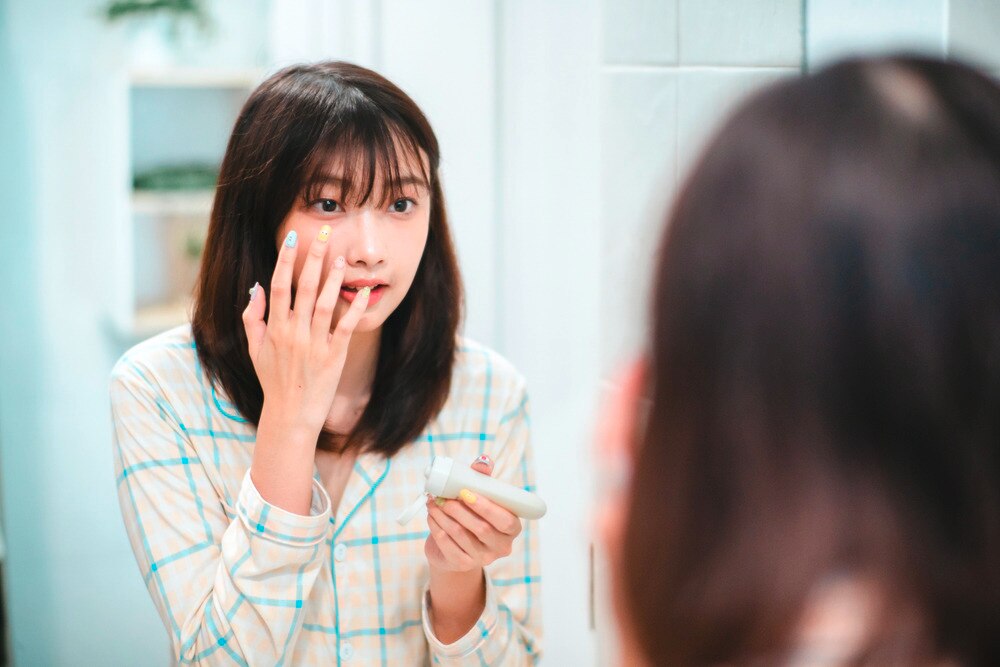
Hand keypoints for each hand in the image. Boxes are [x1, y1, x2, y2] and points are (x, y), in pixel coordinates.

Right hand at [242, 227, 370, 434]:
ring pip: (325, 304)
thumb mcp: (254, 349)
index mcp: (275, 328)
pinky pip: (346, 327)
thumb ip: (253, 317)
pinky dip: (354, 309)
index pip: (279, 286)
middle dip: (314, 258)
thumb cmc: (273, 380)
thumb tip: (256, 287)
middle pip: (304, 287)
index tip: (293, 238)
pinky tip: (363, 292)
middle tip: (325, 233)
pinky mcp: (334, 356)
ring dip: (333, 279)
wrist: (291, 414)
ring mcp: (315, 344)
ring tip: (341, 257)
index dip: (285, 260)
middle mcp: (294, 333)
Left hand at [424, 455, 522, 572]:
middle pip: (481, 528)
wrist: (456, 544)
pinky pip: (447, 545)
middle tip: (443, 496)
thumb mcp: (480, 494)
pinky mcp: (463, 564)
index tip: (465, 492)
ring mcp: (483, 558)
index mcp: (512, 527)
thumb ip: (483, 477)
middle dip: (459, 510)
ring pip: (461, 535)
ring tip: (433, 502)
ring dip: (443, 516)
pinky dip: (436, 528)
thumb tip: (484, 461)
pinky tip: (431, 516)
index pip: (505, 520)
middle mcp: (502, 546)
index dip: (486, 506)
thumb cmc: (473, 513)